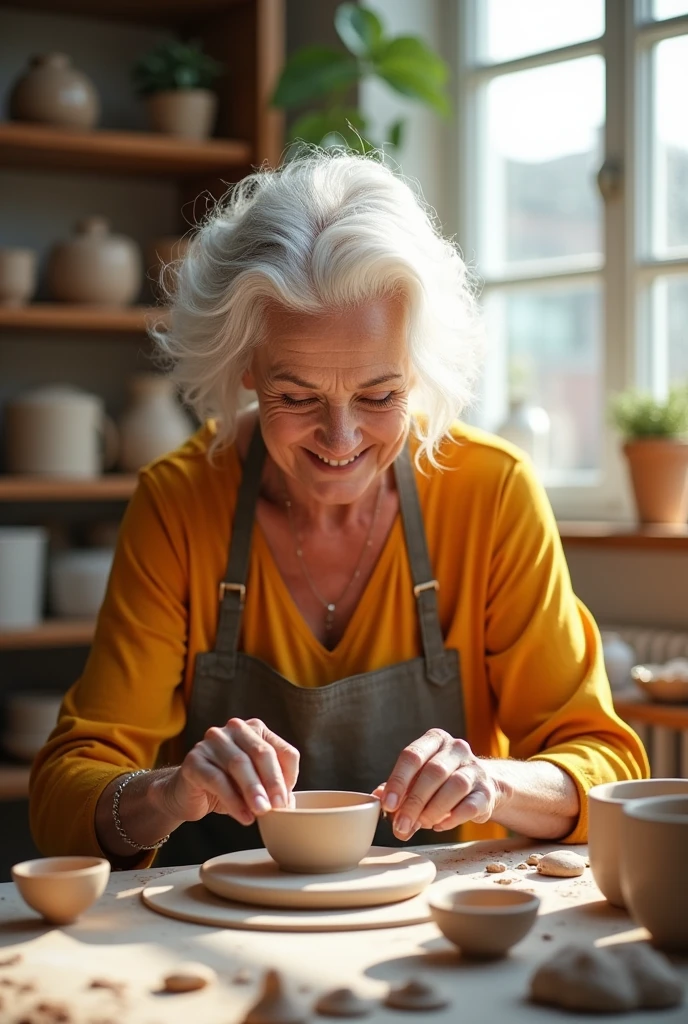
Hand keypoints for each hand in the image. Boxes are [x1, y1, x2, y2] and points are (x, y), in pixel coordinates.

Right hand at [160, 718, 298, 826]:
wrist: (187, 794)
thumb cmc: (228, 787)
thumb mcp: (256, 785)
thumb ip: (273, 789)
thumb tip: (289, 804)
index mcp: (256, 730)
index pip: (282, 750)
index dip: (289, 777)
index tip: (288, 801)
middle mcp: (235, 729)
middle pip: (261, 752)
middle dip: (273, 782)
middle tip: (278, 806)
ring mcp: (212, 741)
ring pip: (239, 764)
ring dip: (253, 790)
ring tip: (261, 812)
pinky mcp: (194, 759)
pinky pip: (217, 779)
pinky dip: (233, 800)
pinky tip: (243, 816)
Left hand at [374, 729, 503, 839]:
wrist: (482, 786)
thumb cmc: (441, 782)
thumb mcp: (418, 778)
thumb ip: (398, 788)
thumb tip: (378, 798)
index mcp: (435, 740)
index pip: (412, 755)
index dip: (398, 781)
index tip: (389, 805)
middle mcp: (457, 749)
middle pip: (433, 772)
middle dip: (414, 802)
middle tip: (401, 825)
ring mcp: (475, 768)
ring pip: (455, 786)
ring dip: (433, 810)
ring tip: (421, 824)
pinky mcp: (487, 791)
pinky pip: (470, 805)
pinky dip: (452, 818)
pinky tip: (439, 825)